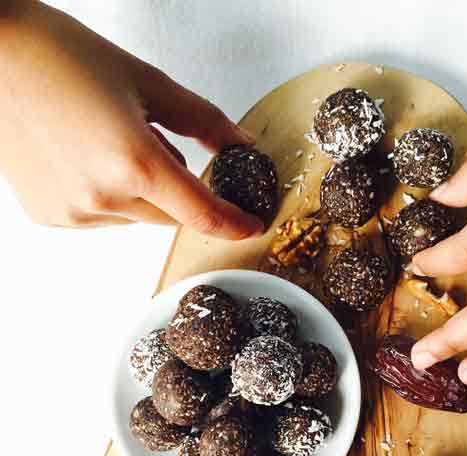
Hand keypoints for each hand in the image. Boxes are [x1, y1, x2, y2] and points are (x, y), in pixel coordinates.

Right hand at [0, 1, 261, 236]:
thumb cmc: (60, 56)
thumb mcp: (146, 82)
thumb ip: (203, 121)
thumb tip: (241, 144)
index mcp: (134, 163)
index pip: (202, 213)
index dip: (232, 223)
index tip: (250, 224)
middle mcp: (104, 198)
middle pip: (169, 215)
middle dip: (174, 187)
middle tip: (147, 137)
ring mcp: (74, 213)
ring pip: (136, 217)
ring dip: (139, 191)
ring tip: (104, 139)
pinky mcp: (51, 217)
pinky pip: (102, 216)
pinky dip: (106, 195)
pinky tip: (81, 155)